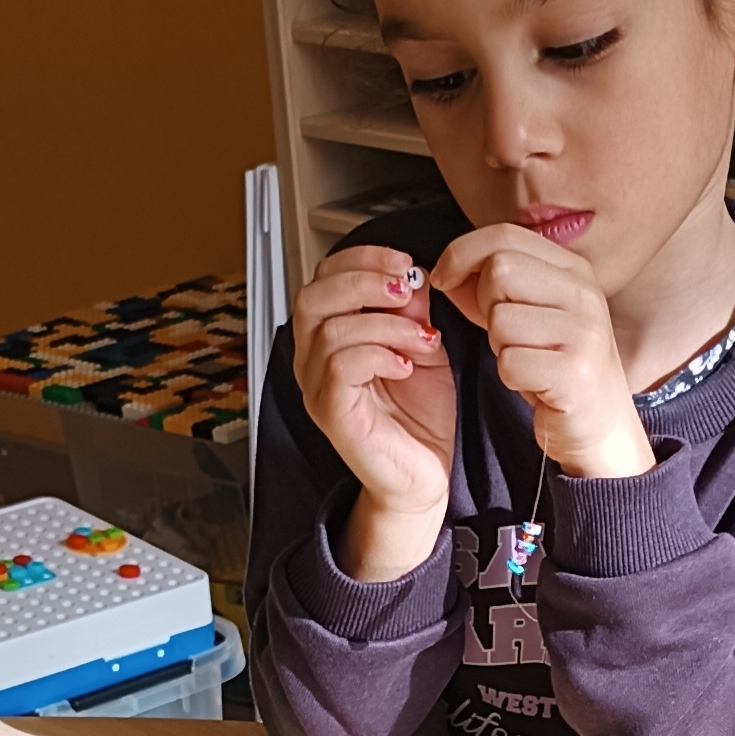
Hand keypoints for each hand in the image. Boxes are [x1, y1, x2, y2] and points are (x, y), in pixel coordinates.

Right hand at [293, 244, 456, 574]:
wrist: (422, 476)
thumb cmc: (417, 418)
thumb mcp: (421, 348)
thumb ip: (411, 312)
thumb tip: (411, 275)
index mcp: (328, 336)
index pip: (323, 277)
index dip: (361, 259)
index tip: (403, 263)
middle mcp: (312, 360)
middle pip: (313, 296)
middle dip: (364, 281)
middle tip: (407, 290)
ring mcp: (317, 388)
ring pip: (330, 330)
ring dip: (385, 323)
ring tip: (422, 338)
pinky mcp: (332, 414)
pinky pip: (341, 367)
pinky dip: (379, 354)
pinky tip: (407, 364)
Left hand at [428, 223, 654, 481]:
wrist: (601, 424)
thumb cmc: (557, 366)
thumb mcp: (529, 314)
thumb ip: (490, 285)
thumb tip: (446, 271)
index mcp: (574, 270)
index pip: (505, 236)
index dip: (461, 253)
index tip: (442, 279)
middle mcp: (585, 293)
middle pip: (499, 271)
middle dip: (484, 304)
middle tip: (504, 333)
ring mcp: (584, 332)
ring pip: (500, 319)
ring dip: (498, 346)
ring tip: (526, 359)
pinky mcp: (575, 373)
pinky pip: (510, 363)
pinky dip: (510, 377)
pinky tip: (534, 384)